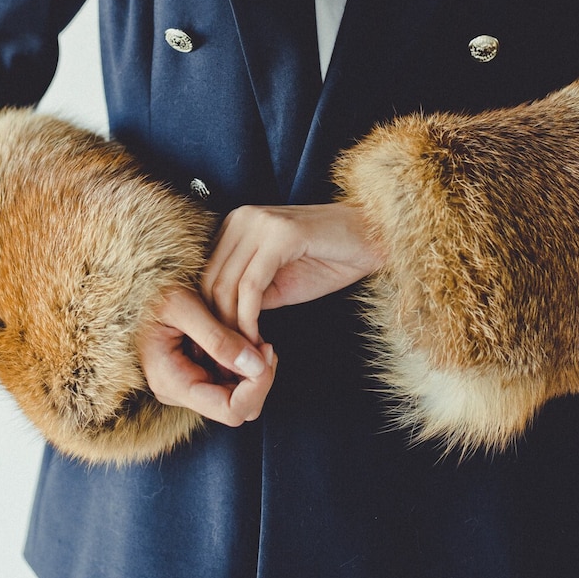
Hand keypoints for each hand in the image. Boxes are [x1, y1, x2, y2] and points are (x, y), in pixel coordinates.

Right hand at [136, 287, 276, 426]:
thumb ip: (219, 338)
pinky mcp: (195, 375)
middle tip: (264, 343)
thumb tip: (256, 366)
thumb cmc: (149, 293)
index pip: (231, 410)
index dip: (257, 387)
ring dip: (253, 370)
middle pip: (239, 408)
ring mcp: (187, 385)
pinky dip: (243, 363)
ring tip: (252, 336)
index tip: (265, 352)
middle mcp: (180, 392)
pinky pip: (229, 381)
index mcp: (172, 382)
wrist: (131, 289)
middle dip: (259, 379)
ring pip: (238, 397)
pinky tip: (241, 339)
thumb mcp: (184, 307)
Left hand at [201, 203, 383, 343]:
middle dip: (216, 327)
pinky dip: (249, 319)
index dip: (207, 317)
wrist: (374, 239)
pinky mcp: (280, 235)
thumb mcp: (278, 282)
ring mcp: (260, 223)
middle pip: (209, 282)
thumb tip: (218, 327)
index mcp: (236, 225)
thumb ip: (246, 295)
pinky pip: (251, 286)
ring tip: (246, 355)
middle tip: (230, 360)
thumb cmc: (329, 260)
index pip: (204, 276)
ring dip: (232, 328)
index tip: (219, 350)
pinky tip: (259, 339)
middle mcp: (241, 218)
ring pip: (226, 285)